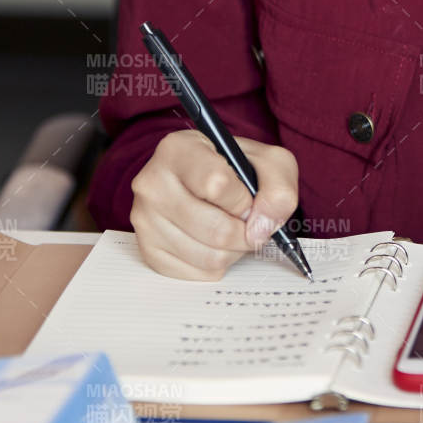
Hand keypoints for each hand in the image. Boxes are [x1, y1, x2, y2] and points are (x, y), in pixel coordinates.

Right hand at [130, 128, 299, 280]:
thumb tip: (261, 228)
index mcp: (178, 149)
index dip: (244, 201)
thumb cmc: (235, 169)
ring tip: (231, 230)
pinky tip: (214, 243)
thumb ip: (278, 189)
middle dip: (245, 232)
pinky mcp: (148, 250)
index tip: (249, 200)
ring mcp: (144, 218)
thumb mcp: (270, 163)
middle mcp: (152, 182)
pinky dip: (216, 265)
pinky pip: (196, 273)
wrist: (205, 182)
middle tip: (247, 222)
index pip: (217, 185)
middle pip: (215, 229)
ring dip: (233, 251)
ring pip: (208, 256)